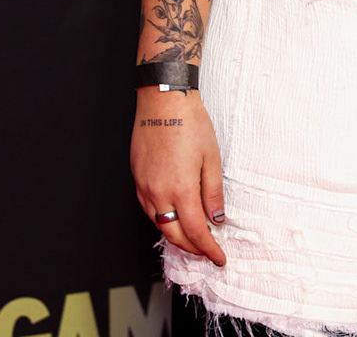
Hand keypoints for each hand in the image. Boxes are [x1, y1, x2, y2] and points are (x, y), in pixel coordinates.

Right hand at [130, 87, 226, 265]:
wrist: (163, 99)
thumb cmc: (189, 123)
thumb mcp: (211, 158)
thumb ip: (213, 193)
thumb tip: (217, 219)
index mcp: (180, 189)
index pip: (195, 233)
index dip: (208, 250)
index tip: (219, 258)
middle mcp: (158, 192)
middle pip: (174, 235)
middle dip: (192, 248)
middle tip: (207, 251)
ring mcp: (144, 185)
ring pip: (158, 223)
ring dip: (175, 235)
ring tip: (192, 236)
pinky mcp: (137, 177)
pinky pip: (148, 208)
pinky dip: (162, 218)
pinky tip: (173, 215)